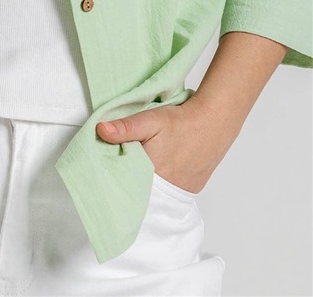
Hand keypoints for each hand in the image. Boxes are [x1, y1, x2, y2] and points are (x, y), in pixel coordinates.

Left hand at [95, 94, 234, 193]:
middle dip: (128, 182)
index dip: (113, 176)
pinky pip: (170, 192)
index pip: (125, 184)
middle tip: (118, 168)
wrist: (214, 123)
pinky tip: (156, 172)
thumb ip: (125, 128)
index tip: (103, 168)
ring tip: (136, 170)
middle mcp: (165, 189)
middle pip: (140, 190)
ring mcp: (180, 191)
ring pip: (155, 193)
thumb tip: (99, 130)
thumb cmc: (181, 122)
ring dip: (145, 184)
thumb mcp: (150, 120)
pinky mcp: (191, 189)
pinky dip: (161, 185)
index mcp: (150, 173)